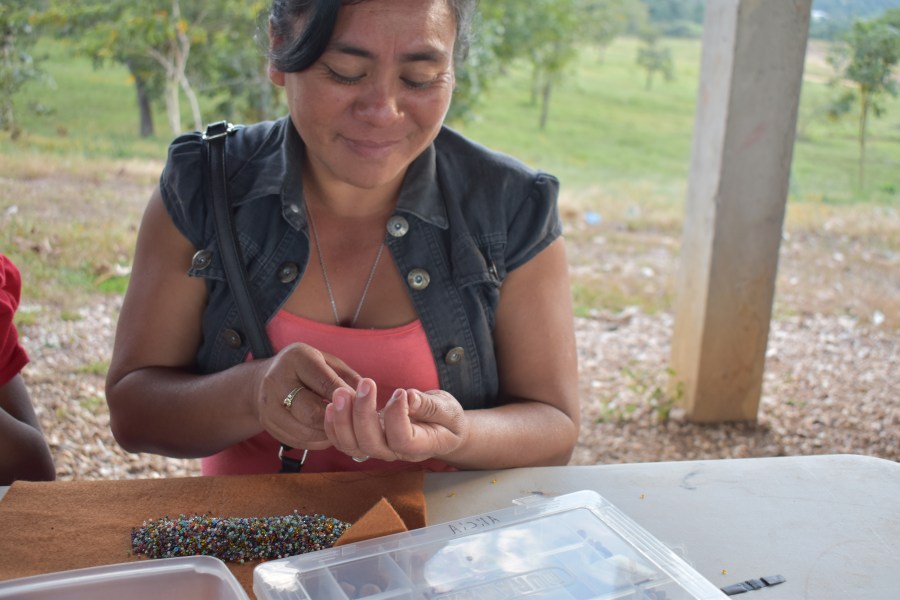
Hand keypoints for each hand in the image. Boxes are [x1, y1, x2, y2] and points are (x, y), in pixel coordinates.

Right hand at [256, 343, 359, 449]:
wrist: (266, 377)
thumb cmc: (306, 368)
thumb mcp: (328, 362)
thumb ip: (348, 378)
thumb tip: (368, 400)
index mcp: (297, 359)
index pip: (326, 383)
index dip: (348, 399)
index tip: (364, 407)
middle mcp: (277, 381)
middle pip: (311, 412)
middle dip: (337, 421)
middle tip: (353, 423)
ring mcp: (268, 406)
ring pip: (304, 431)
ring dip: (329, 434)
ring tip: (343, 430)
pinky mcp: (267, 424)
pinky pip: (298, 441)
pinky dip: (318, 441)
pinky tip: (328, 433)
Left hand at [324, 378, 466, 462]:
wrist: (441, 430)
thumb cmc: (446, 419)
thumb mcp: (448, 409)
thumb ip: (429, 406)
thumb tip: (409, 397)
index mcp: (420, 446)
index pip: (402, 440)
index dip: (397, 417)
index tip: (400, 392)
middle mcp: (395, 453)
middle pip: (371, 443)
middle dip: (363, 413)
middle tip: (364, 384)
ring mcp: (378, 448)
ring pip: (352, 445)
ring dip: (342, 420)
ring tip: (341, 392)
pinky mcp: (365, 440)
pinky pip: (343, 441)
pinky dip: (333, 426)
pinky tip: (330, 405)